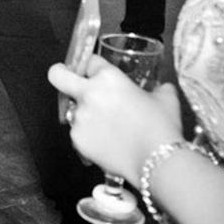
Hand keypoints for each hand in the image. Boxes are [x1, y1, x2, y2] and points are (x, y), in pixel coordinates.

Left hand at [48, 56, 182, 180]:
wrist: (158, 161)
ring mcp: (80, 117)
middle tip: (67, 79)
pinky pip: (78, 132)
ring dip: (85, 114)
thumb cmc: (162, 128)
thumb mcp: (166, 99)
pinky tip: (107, 143)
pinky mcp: (77, 139)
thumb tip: (160, 88)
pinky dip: (88, 136)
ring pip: (72, 109)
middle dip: (60, 73)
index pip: (90, 61)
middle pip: (58, 75)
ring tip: (108, 128)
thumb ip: (158, 88)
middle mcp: (89, 94)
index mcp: (108, 78)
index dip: (95, 68)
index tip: (98, 73)